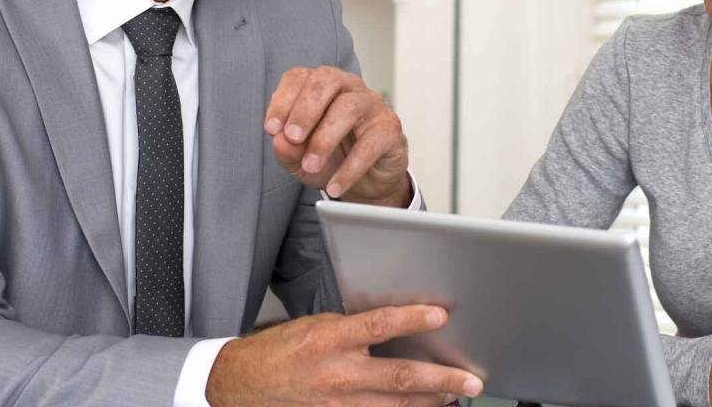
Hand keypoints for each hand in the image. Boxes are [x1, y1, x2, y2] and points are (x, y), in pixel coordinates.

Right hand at [204, 305, 481, 406]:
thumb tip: (398, 327)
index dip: (412, 319)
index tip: (441, 315)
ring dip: (431, 402)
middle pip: (400, 378)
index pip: (378, 325)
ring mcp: (336, 405)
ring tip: (456, 396)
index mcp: (329, 340)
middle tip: (472, 380)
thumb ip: (356, 329)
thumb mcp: (316, 325)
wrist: (239, 384)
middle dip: (442, 380)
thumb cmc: (281, 351)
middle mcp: (336, 375)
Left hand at [265, 66, 410, 206]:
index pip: (301, 77)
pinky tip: (335, 185)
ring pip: (349, 107)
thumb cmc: (332, 160)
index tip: (271, 128)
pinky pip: (370, 144)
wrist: (366, 183)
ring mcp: (373, 106)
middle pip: (327, 81)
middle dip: (305, 110)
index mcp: (322, 87)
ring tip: (311, 165)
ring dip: (325, 138)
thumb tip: (279, 140)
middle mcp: (349, 88)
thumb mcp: (300, 158)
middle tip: (293, 137)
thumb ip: (287, 148)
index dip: (283, 99)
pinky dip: (350, 168)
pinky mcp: (390, 130)